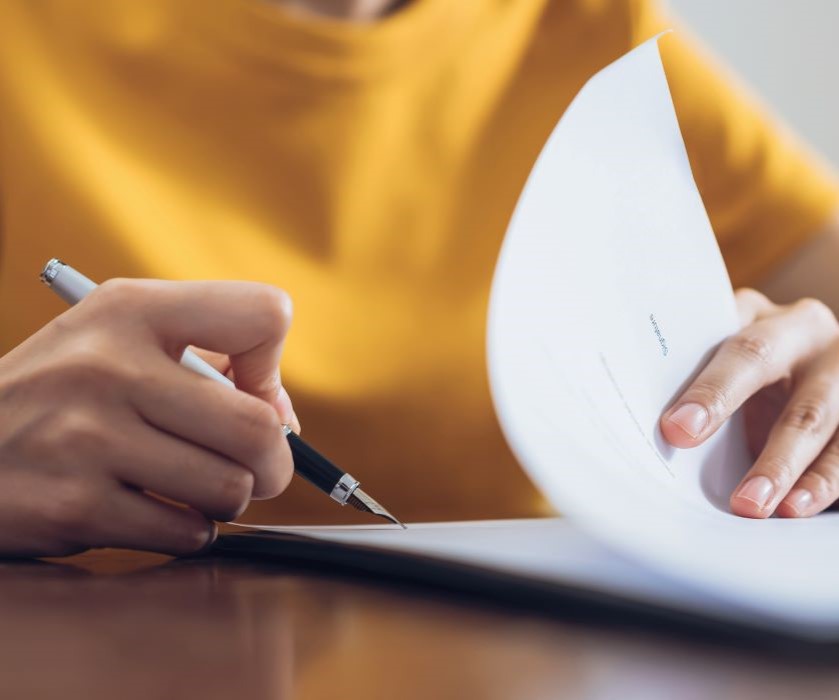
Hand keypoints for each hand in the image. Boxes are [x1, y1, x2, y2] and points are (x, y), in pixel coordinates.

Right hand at [0, 279, 294, 556]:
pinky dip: (184, 530)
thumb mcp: (118, 339)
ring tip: (189, 486)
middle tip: (254, 469)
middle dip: (274, 461)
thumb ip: (211, 359)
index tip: (248, 392)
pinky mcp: (73, 505)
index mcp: (130, 309)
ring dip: (225, 499)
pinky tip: (150, 511)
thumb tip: (285, 419)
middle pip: (259, 427)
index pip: (263, 314)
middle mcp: (108, 365)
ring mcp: (86, 437)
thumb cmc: (63, 395)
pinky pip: (185, 532)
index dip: (271, 365)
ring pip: (230, 488)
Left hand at [660, 289, 838, 517]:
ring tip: (752, 505)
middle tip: (691, 447)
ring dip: (780, 465)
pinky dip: (821, 484)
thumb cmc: (753, 377)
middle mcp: (803, 331)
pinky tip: (797, 507)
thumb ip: (701, 381)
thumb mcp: (732, 366)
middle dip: (722, 403)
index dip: (698, 379)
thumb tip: (661, 432)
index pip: (717, 335)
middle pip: (759, 360)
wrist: (820, 376)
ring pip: (812, 415)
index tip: (674, 428)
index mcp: (757, 313)